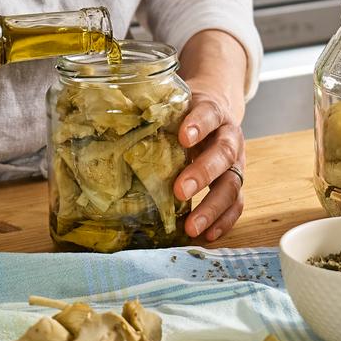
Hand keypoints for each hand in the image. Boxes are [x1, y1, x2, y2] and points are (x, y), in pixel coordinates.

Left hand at [172, 30, 249, 241]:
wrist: (217, 111)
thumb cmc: (186, 112)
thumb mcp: (174, 105)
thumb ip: (154, 115)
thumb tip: (104, 127)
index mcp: (213, 111)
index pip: (208, 113)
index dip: (199, 124)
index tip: (183, 136)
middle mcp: (229, 136)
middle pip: (224, 153)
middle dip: (203, 173)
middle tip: (180, 190)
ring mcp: (236, 162)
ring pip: (233, 183)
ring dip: (213, 207)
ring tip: (192, 227)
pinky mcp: (236, 181)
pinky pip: (237, 203)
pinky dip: (224, 221)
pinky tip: (207, 235)